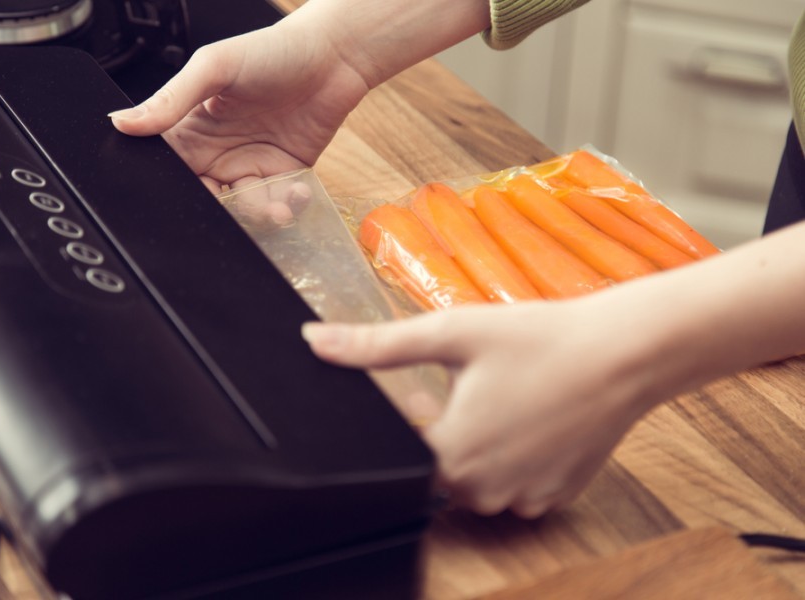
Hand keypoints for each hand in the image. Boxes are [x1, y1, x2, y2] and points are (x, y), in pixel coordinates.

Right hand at [109, 17, 369, 197]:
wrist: (333, 55)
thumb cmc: (272, 50)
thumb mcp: (213, 68)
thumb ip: (170, 100)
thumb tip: (122, 122)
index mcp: (193, 129)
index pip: (171, 170)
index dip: (175, 188)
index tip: (190, 194)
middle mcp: (221, 152)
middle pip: (208, 199)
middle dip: (221, 210)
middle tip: (236, 202)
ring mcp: (254, 165)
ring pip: (245, 208)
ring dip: (260, 213)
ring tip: (278, 206)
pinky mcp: (287, 174)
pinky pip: (279, 203)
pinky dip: (287, 206)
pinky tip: (295, 193)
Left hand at [302, 299, 660, 517]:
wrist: (621, 354)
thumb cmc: (537, 340)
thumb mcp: (448, 333)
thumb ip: (375, 345)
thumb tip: (315, 341)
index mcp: (451, 455)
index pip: (400, 456)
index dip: (406, 423)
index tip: (422, 394)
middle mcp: (485, 490)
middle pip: (438, 472)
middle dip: (438, 434)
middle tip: (454, 389)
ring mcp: (524, 498)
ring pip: (477, 482)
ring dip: (475, 448)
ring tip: (492, 399)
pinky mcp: (556, 495)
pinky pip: (516, 486)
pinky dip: (513, 460)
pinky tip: (526, 419)